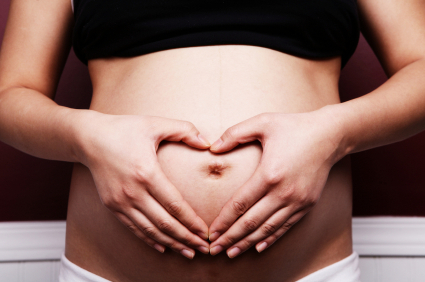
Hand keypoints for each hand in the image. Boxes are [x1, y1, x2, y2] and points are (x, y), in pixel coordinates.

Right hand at [79, 112, 210, 258]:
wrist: (89, 138)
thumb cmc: (124, 129)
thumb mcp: (155, 123)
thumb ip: (184, 130)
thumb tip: (208, 143)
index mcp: (147, 173)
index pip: (175, 205)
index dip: (192, 222)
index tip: (206, 232)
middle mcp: (133, 192)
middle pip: (165, 223)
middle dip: (187, 238)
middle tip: (204, 248)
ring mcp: (120, 202)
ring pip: (150, 230)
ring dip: (171, 243)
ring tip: (188, 252)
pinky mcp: (112, 206)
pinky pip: (134, 228)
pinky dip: (150, 239)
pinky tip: (163, 246)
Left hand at [208, 109, 343, 257]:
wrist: (330, 134)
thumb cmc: (294, 126)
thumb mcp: (262, 122)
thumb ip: (234, 133)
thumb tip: (212, 147)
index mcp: (269, 174)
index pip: (239, 204)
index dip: (223, 221)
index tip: (210, 233)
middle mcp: (283, 193)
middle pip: (250, 222)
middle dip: (230, 238)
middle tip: (213, 249)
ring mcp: (297, 201)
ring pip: (267, 229)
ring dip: (247, 243)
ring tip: (231, 253)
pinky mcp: (307, 204)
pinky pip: (285, 226)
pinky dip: (270, 238)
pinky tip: (258, 247)